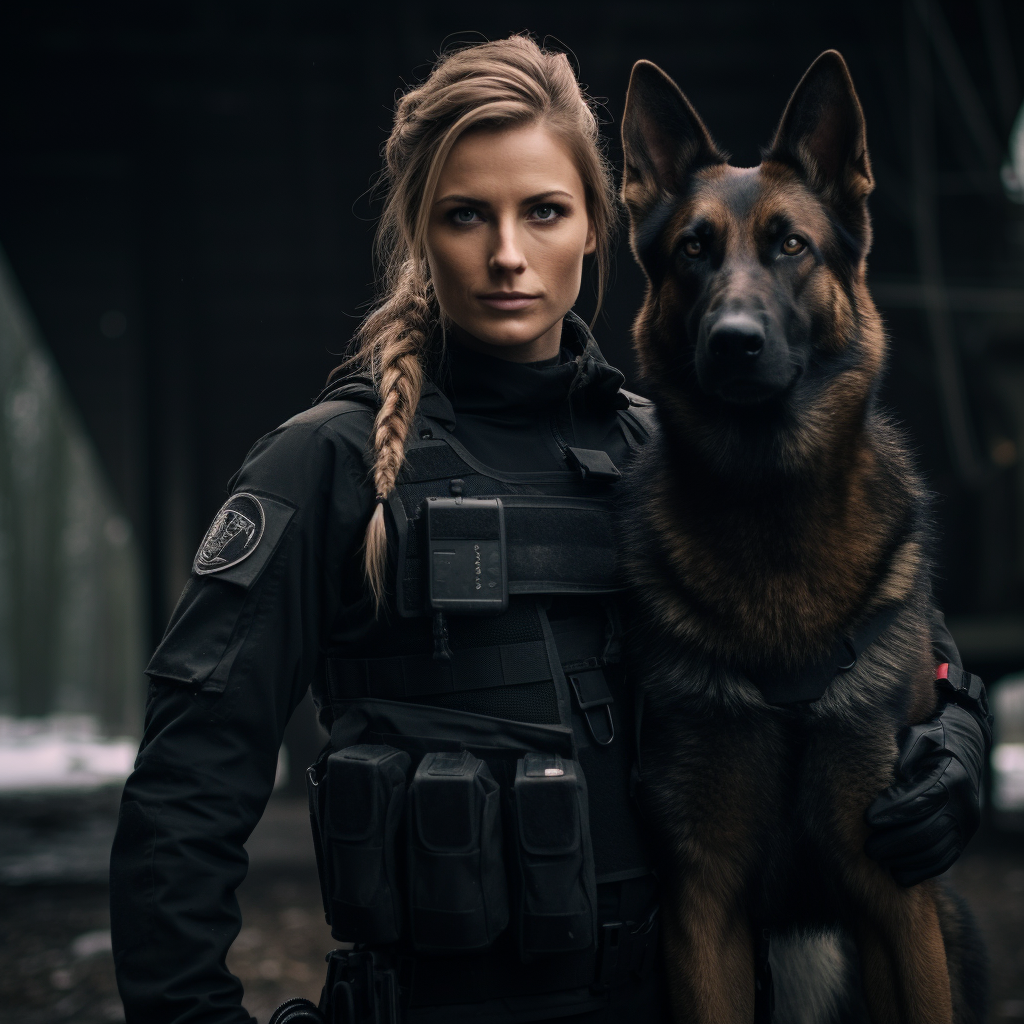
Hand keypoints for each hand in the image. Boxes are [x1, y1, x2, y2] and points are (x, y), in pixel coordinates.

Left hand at [865, 698, 988, 886]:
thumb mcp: (917, 738)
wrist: (964, 749)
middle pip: (928, 831)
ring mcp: (965, 825)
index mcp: (950, 777)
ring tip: (879, 860)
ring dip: (905, 860)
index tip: (868, 819)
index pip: (920, 799)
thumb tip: (895, 773)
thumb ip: (905, 752)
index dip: (893, 812)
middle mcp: (962, 805)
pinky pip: (944, 861)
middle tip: (868, 848)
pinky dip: (921, 870)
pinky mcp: (963, 838)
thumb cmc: (931, 741)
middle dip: (895, 842)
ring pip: (936, 851)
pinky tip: (898, 873)